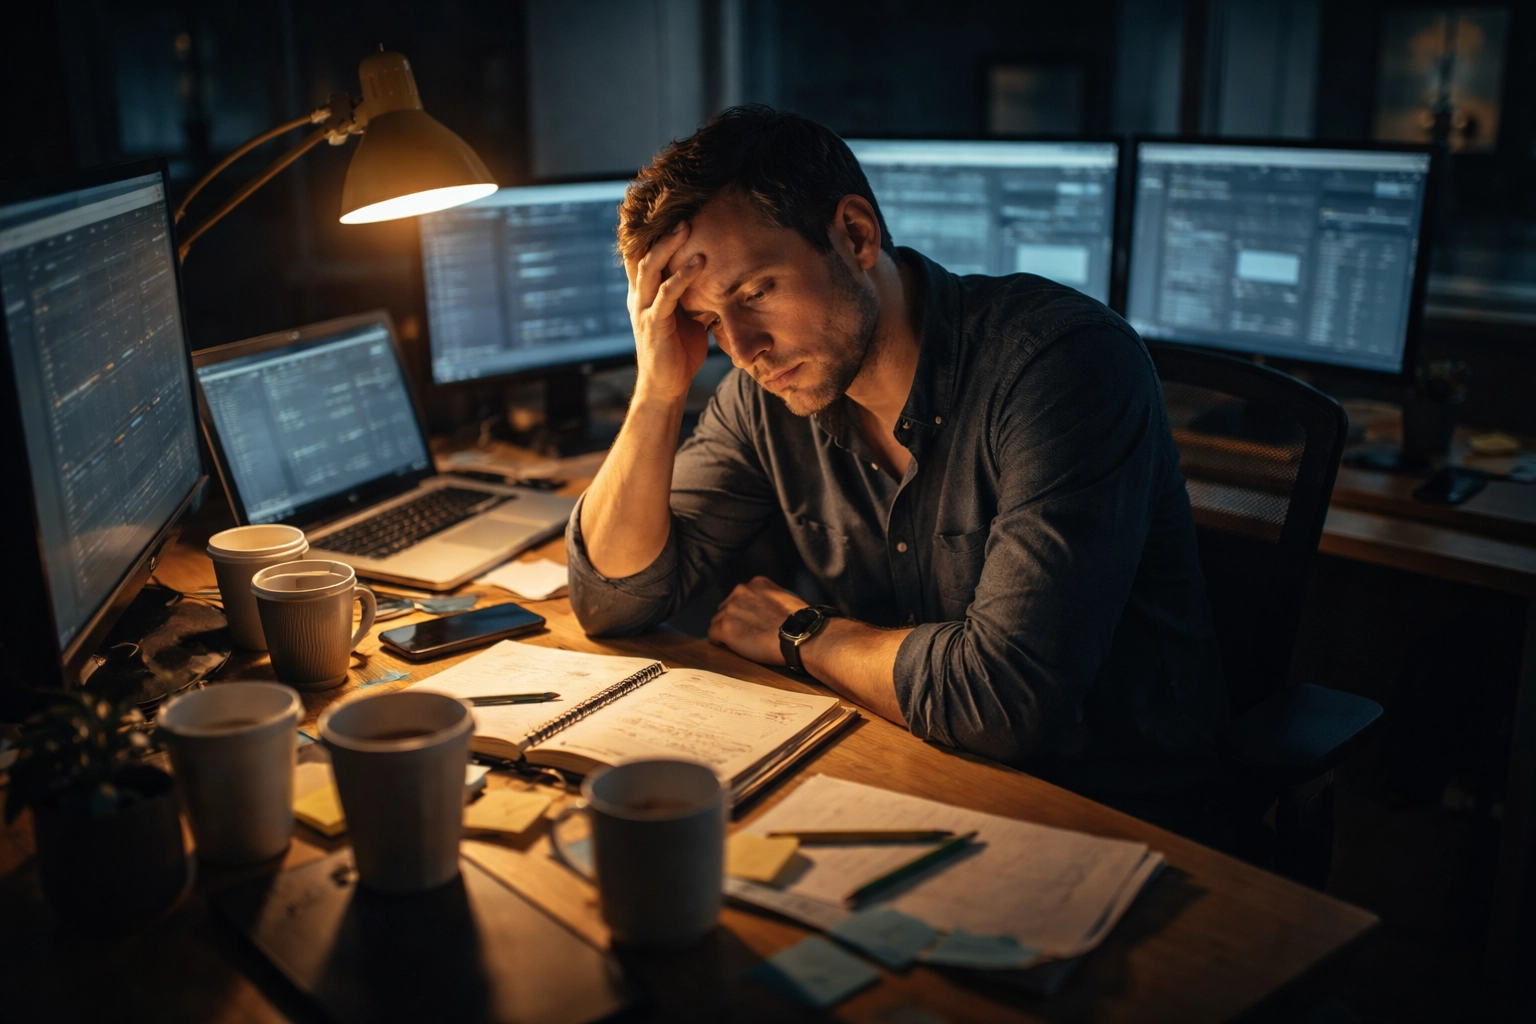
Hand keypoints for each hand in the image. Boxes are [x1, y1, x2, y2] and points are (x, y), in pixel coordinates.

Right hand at [625, 222, 708, 403]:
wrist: (666, 387)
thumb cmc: (679, 353)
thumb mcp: (687, 318)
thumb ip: (694, 296)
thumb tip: (720, 278)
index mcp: (643, 294)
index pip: (641, 256)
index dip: (648, 234)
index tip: (664, 211)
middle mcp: (638, 298)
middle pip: (643, 255)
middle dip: (661, 232)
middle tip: (682, 213)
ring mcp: (643, 310)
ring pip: (650, 269)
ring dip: (669, 247)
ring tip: (686, 228)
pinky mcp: (653, 325)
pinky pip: (666, 295)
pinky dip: (681, 277)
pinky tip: (698, 264)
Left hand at [707, 576, 806, 665]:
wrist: (798, 635)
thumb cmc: (799, 621)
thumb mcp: (784, 597)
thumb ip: (768, 598)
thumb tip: (765, 609)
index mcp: (756, 583)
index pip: (740, 596)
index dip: (743, 610)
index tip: (749, 620)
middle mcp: (740, 591)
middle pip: (726, 607)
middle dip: (732, 618)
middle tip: (743, 632)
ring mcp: (730, 610)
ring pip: (717, 620)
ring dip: (725, 629)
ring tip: (736, 642)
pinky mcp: (725, 628)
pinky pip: (712, 635)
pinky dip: (718, 641)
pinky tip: (727, 647)